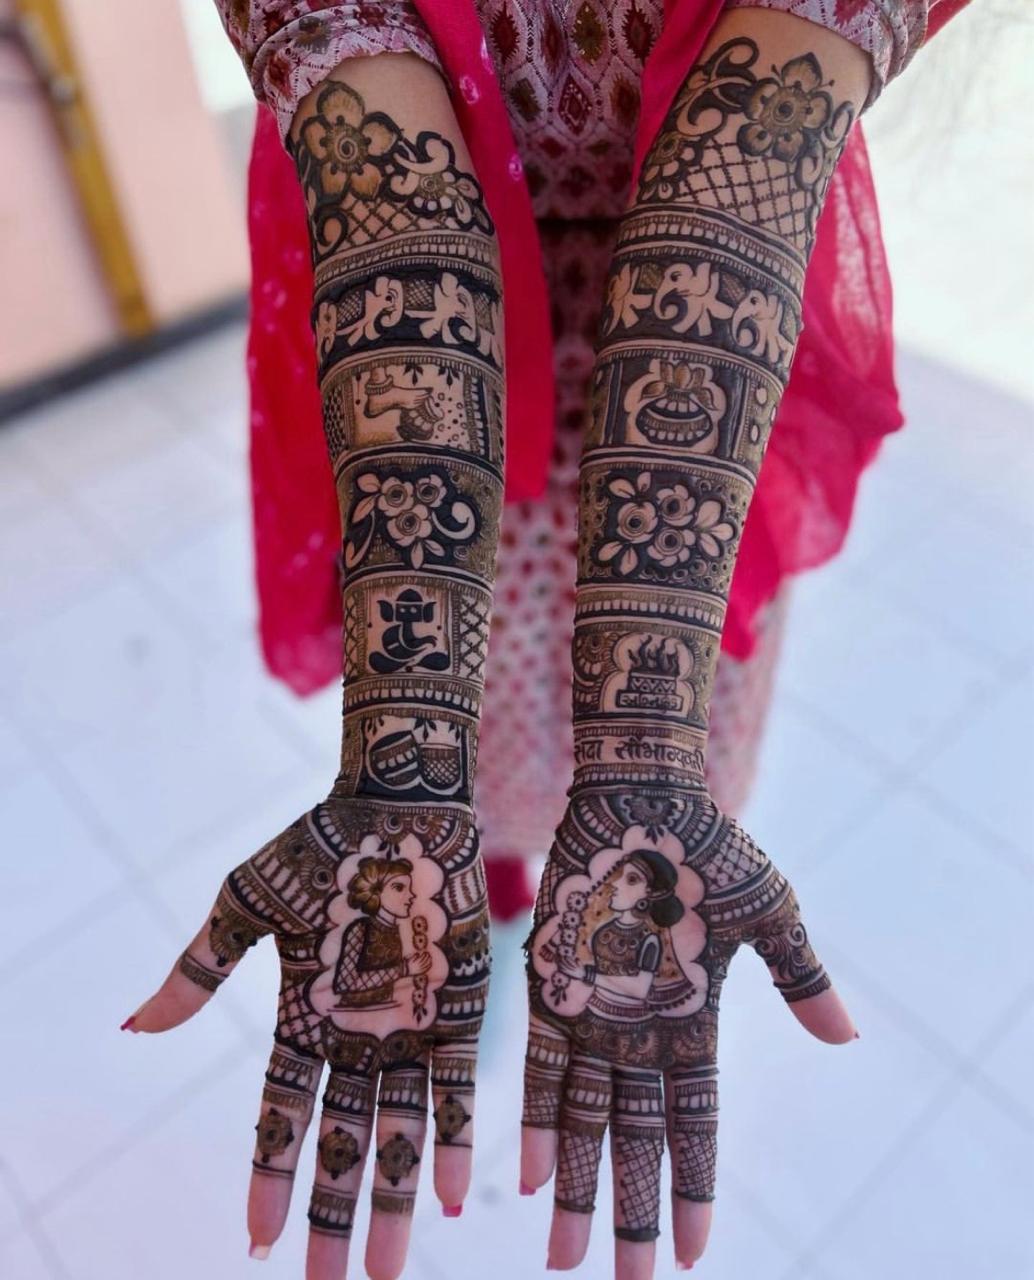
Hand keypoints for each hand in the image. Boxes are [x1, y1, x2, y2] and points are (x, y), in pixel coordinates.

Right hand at [126, 796, 488, 1279]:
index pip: (281, 1118)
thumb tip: (133, 1026)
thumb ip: (199, 969)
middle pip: (340, 1142)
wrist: (398, 805)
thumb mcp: (244, 906)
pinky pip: (454, 1087)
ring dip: (393, 1200)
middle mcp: (356, 1037)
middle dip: (333, 1214)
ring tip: (385, 1269)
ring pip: (398, 1132)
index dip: (272, 1179)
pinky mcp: (456, 1008)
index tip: (261, 1244)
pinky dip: (450, 1139)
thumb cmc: (316, 847)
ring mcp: (408, 1028)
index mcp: (303, 1018)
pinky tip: (451, 1196)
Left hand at [520, 785, 855, 1275]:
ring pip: (580, 1119)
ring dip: (574, 1188)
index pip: (695, 1127)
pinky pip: (537, 1065)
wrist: (641, 791)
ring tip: (563, 1258)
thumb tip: (847, 1038)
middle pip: (634, 1141)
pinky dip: (533, 1120)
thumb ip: (800, 976)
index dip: (695, 1191)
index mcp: (694, 1020)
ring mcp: (592, 1009)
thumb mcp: (770, 912)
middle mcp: (638, 1029)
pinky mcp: (549, 982)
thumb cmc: (711, 847)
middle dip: (631, 1213)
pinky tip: (525, 1177)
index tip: (696, 1255)